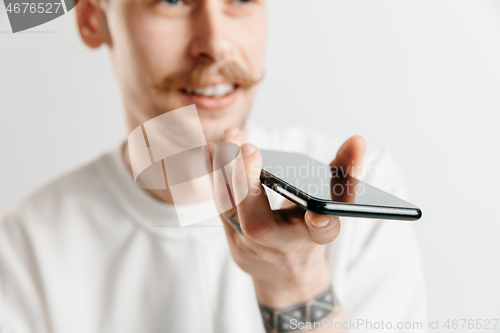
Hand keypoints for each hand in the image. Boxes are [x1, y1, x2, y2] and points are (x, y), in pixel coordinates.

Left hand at [212, 127, 365, 308]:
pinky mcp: (231, 238)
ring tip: (228, 136)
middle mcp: (280, 246)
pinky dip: (212, 175)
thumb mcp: (331, 209)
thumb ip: (343, 176)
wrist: (284, 276)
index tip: (318, 214)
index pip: (321, 233)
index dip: (322, 224)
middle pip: (259, 226)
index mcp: (313, 240)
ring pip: (230, 212)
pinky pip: (219, 204)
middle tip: (248, 149)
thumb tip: (357, 141)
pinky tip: (209, 147)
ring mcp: (250, 245)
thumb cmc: (307, 236)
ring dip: (225, 171)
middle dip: (249, 185)